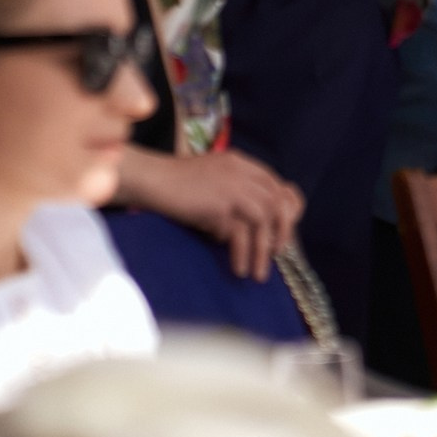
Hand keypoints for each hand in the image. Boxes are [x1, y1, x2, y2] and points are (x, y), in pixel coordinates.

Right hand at [118, 146, 306, 280]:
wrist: (150, 179)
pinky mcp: (218, 205)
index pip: (277, 185)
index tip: (282, 231)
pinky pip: (240, 233)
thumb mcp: (212, 179)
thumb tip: (251, 226)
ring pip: (263, 219)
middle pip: (276, 202)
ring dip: (263, 249)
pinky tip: (238, 268)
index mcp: (242, 163)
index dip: (285, 209)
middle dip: (282, 231)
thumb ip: (234, 191)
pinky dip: (242, 253)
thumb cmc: (175, 185)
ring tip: (259, 272)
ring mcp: (231, 187)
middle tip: (277, 253)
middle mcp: (242, 172)